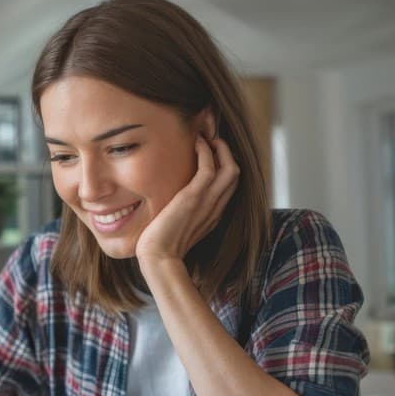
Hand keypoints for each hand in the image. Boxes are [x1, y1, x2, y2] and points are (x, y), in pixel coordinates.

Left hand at [135, 135, 238, 272]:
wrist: (158, 258)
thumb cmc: (161, 247)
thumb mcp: (177, 228)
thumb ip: (181, 216)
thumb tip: (170, 208)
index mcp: (213, 215)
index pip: (229, 186)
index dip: (224, 166)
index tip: (213, 153)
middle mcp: (216, 208)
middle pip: (235, 174)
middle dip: (227, 153)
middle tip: (212, 140)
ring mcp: (207, 202)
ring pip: (230, 168)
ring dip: (221, 148)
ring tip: (208, 137)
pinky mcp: (194, 197)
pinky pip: (209, 167)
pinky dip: (206, 151)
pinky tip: (196, 142)